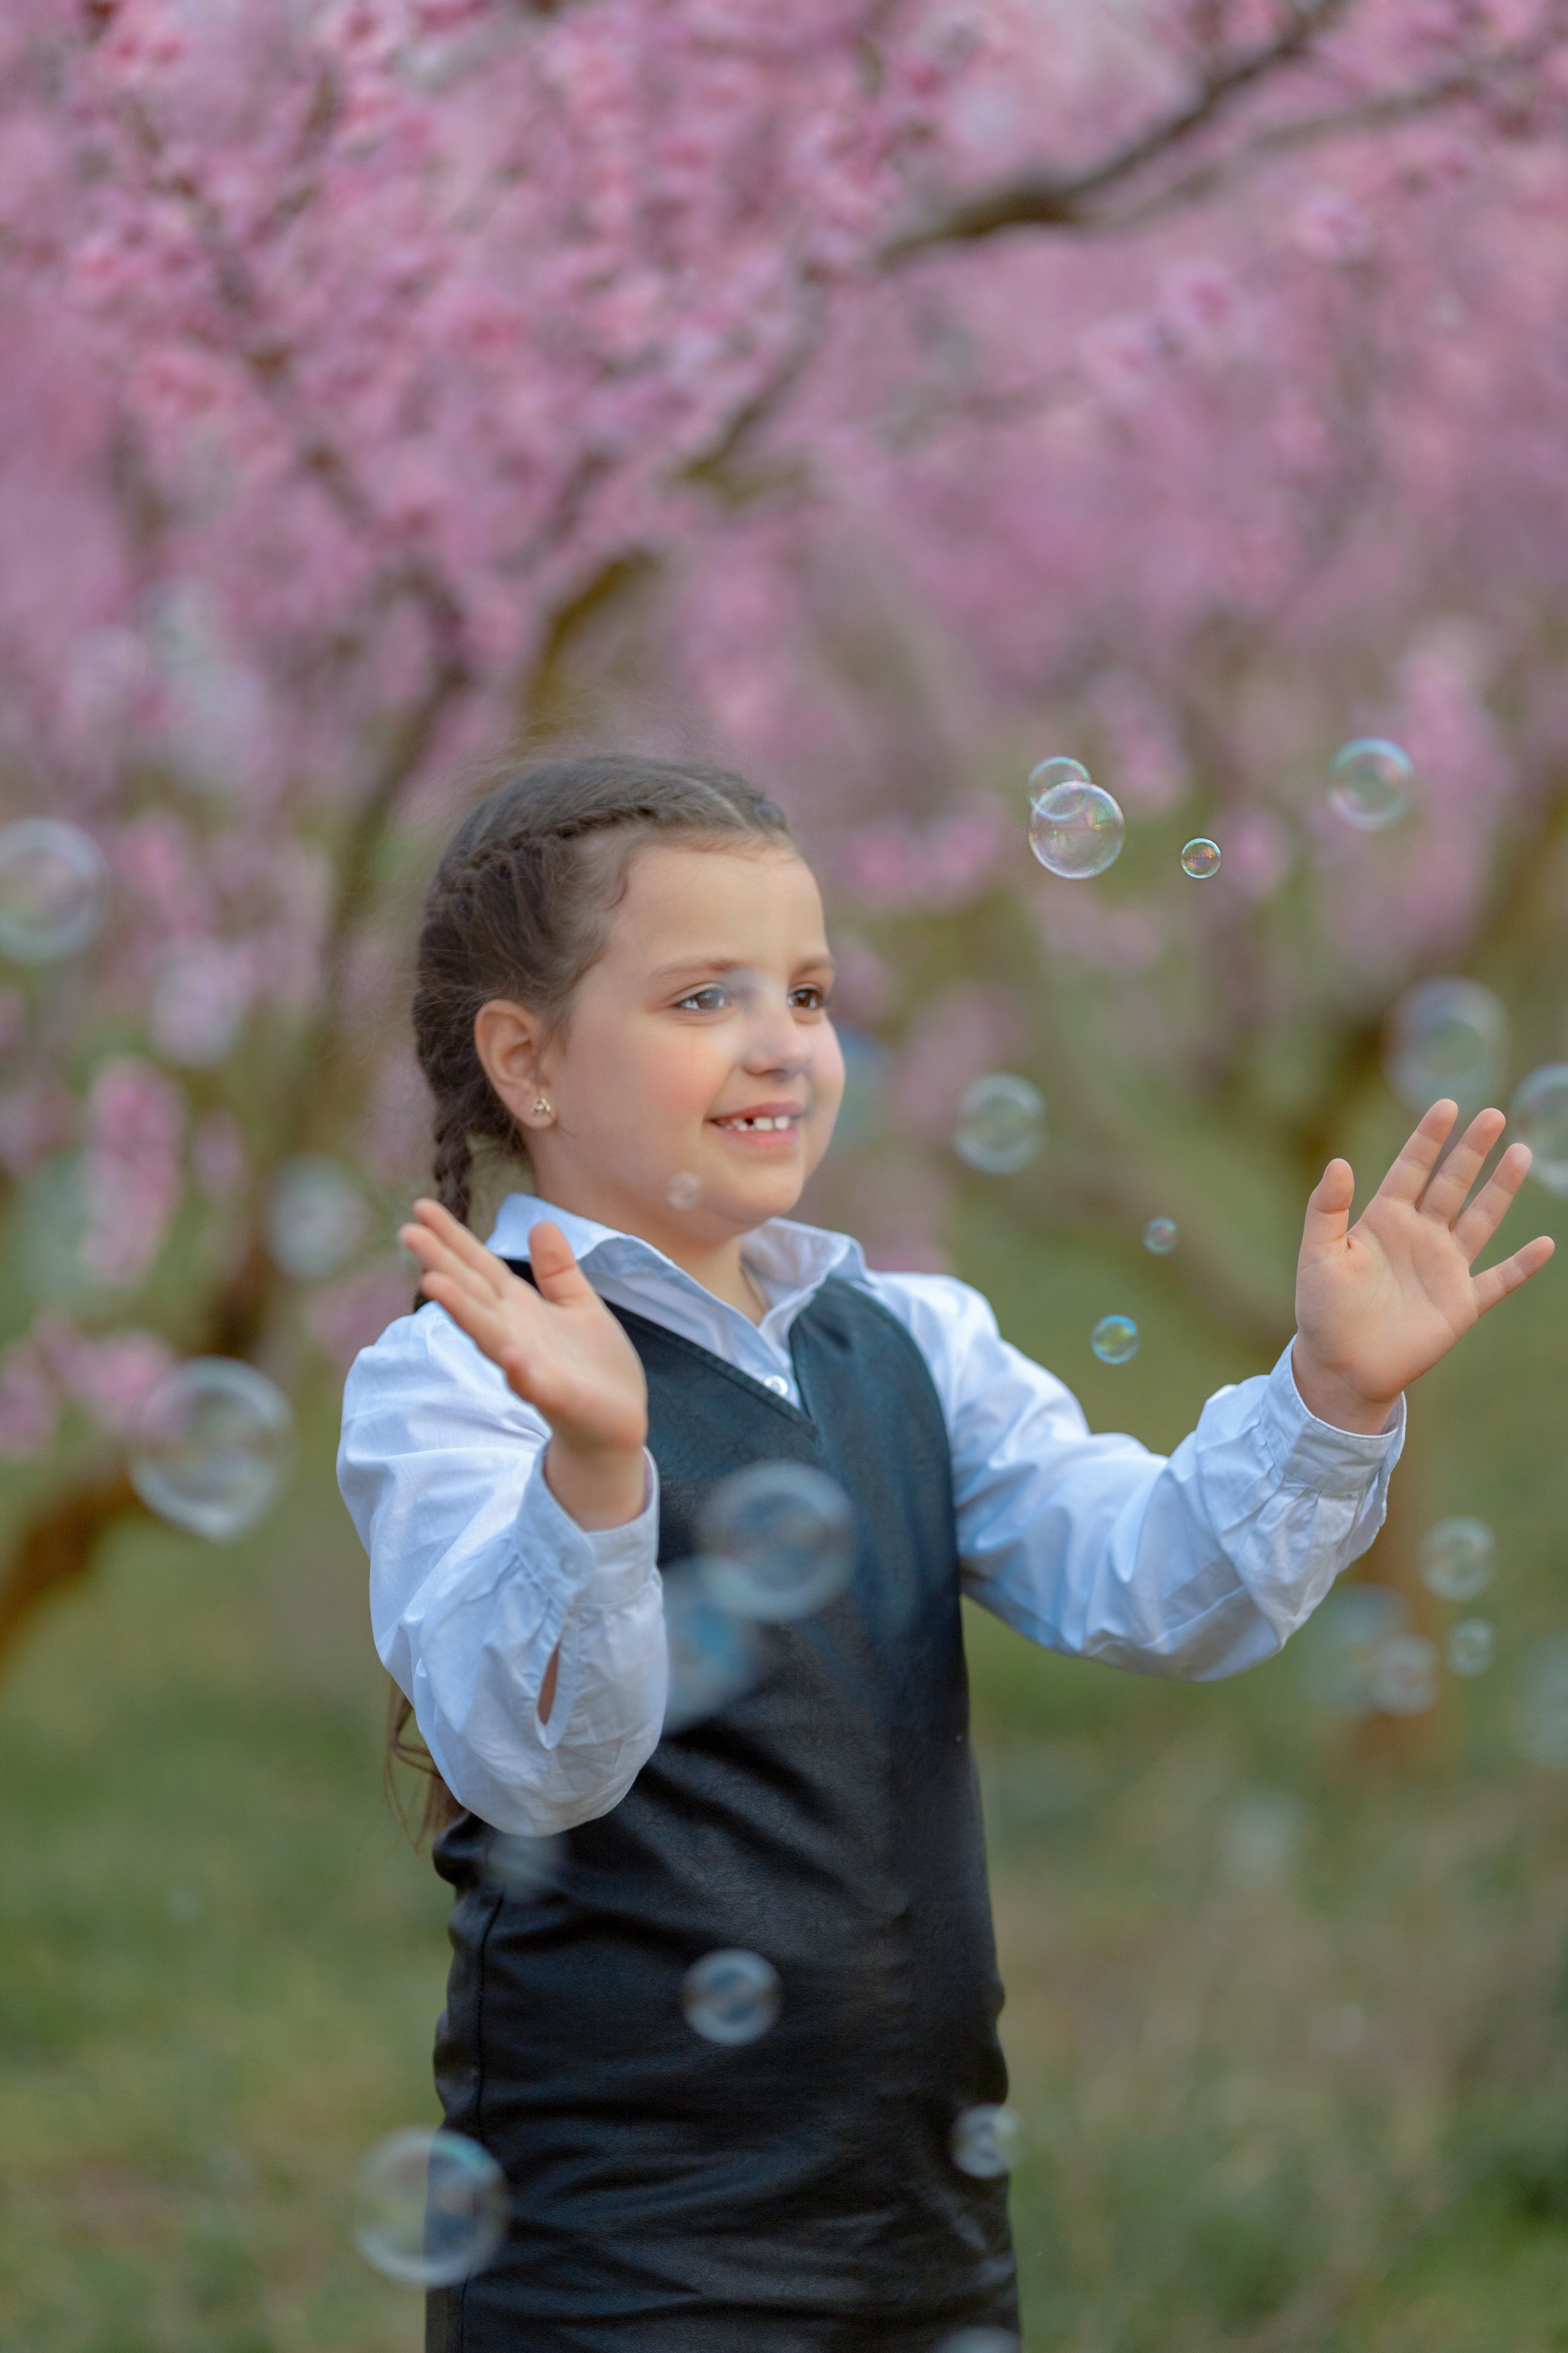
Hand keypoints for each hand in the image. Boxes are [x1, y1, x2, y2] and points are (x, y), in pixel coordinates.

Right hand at [399, 1200, 647, 1527]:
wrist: (615, 1425)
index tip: (421, 1206)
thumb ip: (557, 1270)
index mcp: (521, 1309)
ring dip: (462, 1311)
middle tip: (407, 1232)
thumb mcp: (579, 1305)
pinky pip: (535, 1384)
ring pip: (490, 1336)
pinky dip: (521, 1372)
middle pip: (472, 1293)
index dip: (453, 1237)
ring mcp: (530, 1367)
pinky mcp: (556, 1398)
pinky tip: (512, 1356)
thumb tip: (539, 1223)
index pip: (480, 1267)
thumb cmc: (594, 1367)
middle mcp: (515, 1334)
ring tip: (432, 1284)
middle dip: (441, 1264)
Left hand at [1291, 1100, 1554, 1432]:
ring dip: (1501, 1189)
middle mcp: (1419, 1236)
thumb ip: (1326, 1210)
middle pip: (1451, 1184)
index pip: (1410, 1169)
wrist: (1341, 1366)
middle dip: (1471, 1150)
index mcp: (1384, 1220)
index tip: (1446, 1106)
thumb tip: (1338, 1162)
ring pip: (1480, 1219)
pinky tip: (1546, 1244)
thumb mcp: (1318, 1256)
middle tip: (1492, 1115)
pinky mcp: (1462, 1303)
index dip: (1428, 1138)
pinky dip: (1523, 1265)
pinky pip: (1500, 1279)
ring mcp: (1444, 1268)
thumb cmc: (1322, 1310)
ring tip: (1519, 1152)